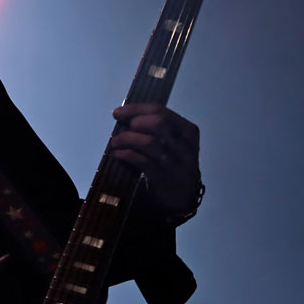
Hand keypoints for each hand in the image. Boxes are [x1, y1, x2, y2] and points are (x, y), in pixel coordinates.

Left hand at [110, 103, 201, 219]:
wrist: (183, 194)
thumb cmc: (173, 161)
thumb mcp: (174, 142)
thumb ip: (156, 127)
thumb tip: (124, 115)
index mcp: (188, 131)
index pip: (161, 111)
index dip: (136, 109)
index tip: (118, 111)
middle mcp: (184, 145)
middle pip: (159, 123)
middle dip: (135, 121)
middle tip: (121, 126)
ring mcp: (175, 162)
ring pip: (149, 142)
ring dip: (127, 138)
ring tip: (116, 141)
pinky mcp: (163, 177)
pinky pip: (142, 161)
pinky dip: (126, 155)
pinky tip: (118, 154)